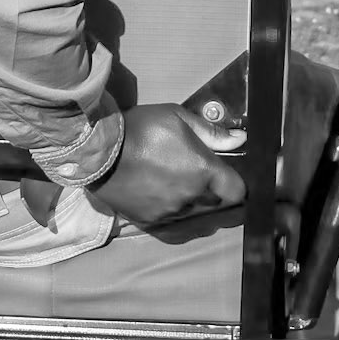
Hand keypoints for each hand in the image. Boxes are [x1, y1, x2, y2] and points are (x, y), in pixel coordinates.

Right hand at [86, 103, 247, 228]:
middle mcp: (192, 197)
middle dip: (213, 192)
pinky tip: (159, 196)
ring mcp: (171, 212)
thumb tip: (239, 139)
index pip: (238, 191)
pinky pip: (171, 222)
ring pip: (194, 215)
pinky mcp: (150, 221)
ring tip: (173, 184)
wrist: (99, 148)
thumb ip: (210, 131)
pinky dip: (170, 211)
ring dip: (191, 202)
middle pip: (217, 204)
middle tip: (197, 175)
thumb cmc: (141, 127)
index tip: (226, 174)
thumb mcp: (176, 117)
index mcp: (204, 171)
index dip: (235, 183)